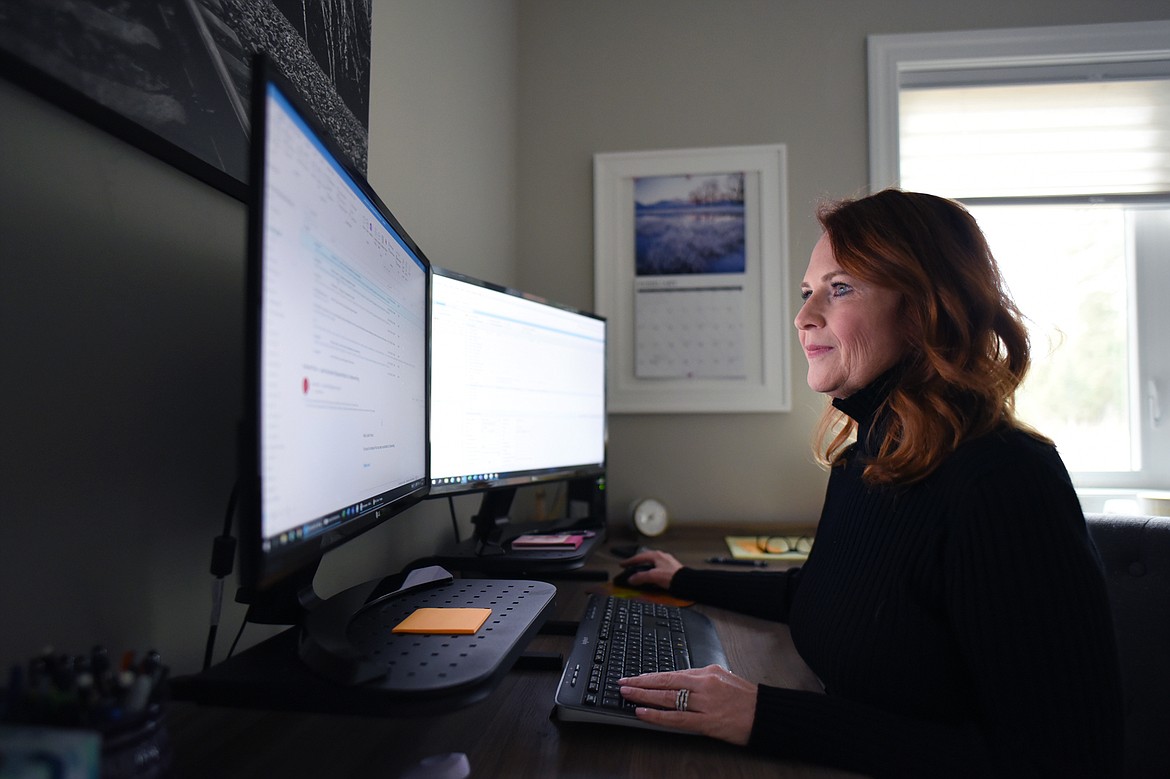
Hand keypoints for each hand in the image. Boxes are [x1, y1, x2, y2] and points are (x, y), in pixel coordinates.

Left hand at [618, 665, 757, 744]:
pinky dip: (658, 716)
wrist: (766, 714)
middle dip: (640, 683)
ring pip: (668, 698)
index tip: (633, 677)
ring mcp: (705, 703)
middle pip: (665, 682)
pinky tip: (643, 714)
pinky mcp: (707, 722)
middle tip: (622, 683)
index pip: (671, 673)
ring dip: (644, 697)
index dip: (649, 676)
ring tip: (627, 695)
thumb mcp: (723, 678)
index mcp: (707, 673)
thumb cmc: (746, 698)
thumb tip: (679, 682)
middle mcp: (704, 685)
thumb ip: (700, 679)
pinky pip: (677, 719)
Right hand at [620, 549, 682, 588]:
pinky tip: (651, 577)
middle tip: (629, 566)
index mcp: (656, 555)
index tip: (622, 564)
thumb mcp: (653, 576)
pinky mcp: (670, 570)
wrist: (687, 582)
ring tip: (638, 572)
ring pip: (651, 563)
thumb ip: (640, 577)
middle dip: (636, 562)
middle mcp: (662, 557)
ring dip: (644, 567)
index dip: (629, 561)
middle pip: (645, 558)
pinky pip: (656, 569)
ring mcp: (666, 563)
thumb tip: (631, 579)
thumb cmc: (674, 576)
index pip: (639, 557)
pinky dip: (650, 572)